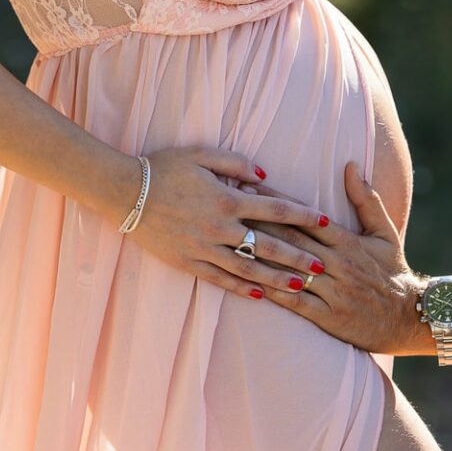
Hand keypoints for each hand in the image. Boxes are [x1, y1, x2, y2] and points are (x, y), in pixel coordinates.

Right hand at [127, 146, 332, 298]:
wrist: (125, 193)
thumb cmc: (164, 168)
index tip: (326, 222)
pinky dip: (241, 288)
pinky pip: (220, 279)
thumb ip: (236, 163)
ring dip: (276, 279)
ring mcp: (203, 248)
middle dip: (298, 257)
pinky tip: (260, 296)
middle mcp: (220, 228)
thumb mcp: (201, 154)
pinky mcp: (188, 262)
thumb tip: (266, 176)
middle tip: (323, 267)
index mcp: (226, 199)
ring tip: (300, 288)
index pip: (274, 210)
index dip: (303, 216)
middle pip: (267, 245)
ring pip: (248, 269)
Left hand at [234, 162, 428, 354]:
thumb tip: (351, 166)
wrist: (408, 318)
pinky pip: (293, 302)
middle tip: (230, 204)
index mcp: (348, 241)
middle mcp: (337, 264)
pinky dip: (270, 291)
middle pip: (291, 239)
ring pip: (288, 269)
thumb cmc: (392, 271)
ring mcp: (331, 291)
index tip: (251, 185)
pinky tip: (247, 282)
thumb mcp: (384, 233)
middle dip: (258, 221)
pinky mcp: (326, 317)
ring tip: (230, 240)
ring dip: (258, 255)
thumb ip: (366, 200)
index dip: (276, 201)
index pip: (306, 217)